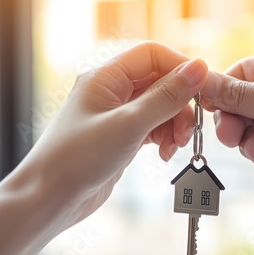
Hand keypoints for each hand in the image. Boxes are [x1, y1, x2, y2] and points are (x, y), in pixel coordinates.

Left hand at [22, 41, 207, 228]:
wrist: (51, 198)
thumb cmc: (79, 158)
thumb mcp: (129, 124)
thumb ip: (166, 96)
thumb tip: (199, 68)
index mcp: (106, 76)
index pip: (152, 55)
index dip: (180, 68)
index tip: (202, 91)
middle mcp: (111, 90)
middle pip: (160, 83)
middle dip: (180, 106)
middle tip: (187, 132)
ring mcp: (117, 114)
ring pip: (160, 107)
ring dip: (174, 125)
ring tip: (175, 148)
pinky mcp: (121, 136)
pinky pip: (153, 127)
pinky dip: (164, 138)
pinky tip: (165, 155)